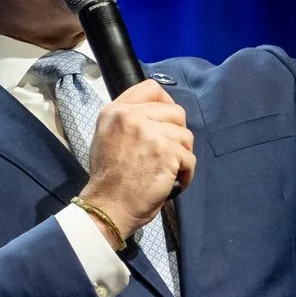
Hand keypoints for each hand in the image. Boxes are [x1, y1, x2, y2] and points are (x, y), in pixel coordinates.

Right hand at [79, 80, 194, 240]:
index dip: (165, 104)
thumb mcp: (106, 138)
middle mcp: (131, 117)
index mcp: (115, 112)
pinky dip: (185, 174)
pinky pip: (190, 158)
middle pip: (175, 112)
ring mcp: (150, 134)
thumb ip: (127, 121)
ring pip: (186, 136)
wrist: (107, 207)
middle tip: (167, 153)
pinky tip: (171, 182)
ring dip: (182, 155)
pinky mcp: (167, 152)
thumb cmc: (107, 180)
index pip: (151, 89)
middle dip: (177, 134)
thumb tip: (154, 116)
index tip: (166, 121)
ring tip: (167, 171)